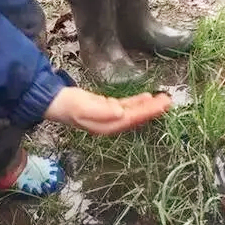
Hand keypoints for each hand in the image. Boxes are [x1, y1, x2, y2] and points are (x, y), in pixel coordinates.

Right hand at [44, 88, 170, 134]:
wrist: (56, 102)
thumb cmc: (68, 105)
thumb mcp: (82, 107)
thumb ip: (102, 110)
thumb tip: (121, 112)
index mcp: (107, 125)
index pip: (132, 119)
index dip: (147, 112)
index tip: (161, 105)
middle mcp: (111, 123)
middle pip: (136, 117)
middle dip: (152, 110)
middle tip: (168, 101)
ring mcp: (110, 117)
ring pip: (134, 112)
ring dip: (148, 106)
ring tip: (162, 100)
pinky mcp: (108, 108)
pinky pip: (127, 107)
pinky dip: (137, 102)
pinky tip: (146, 98)